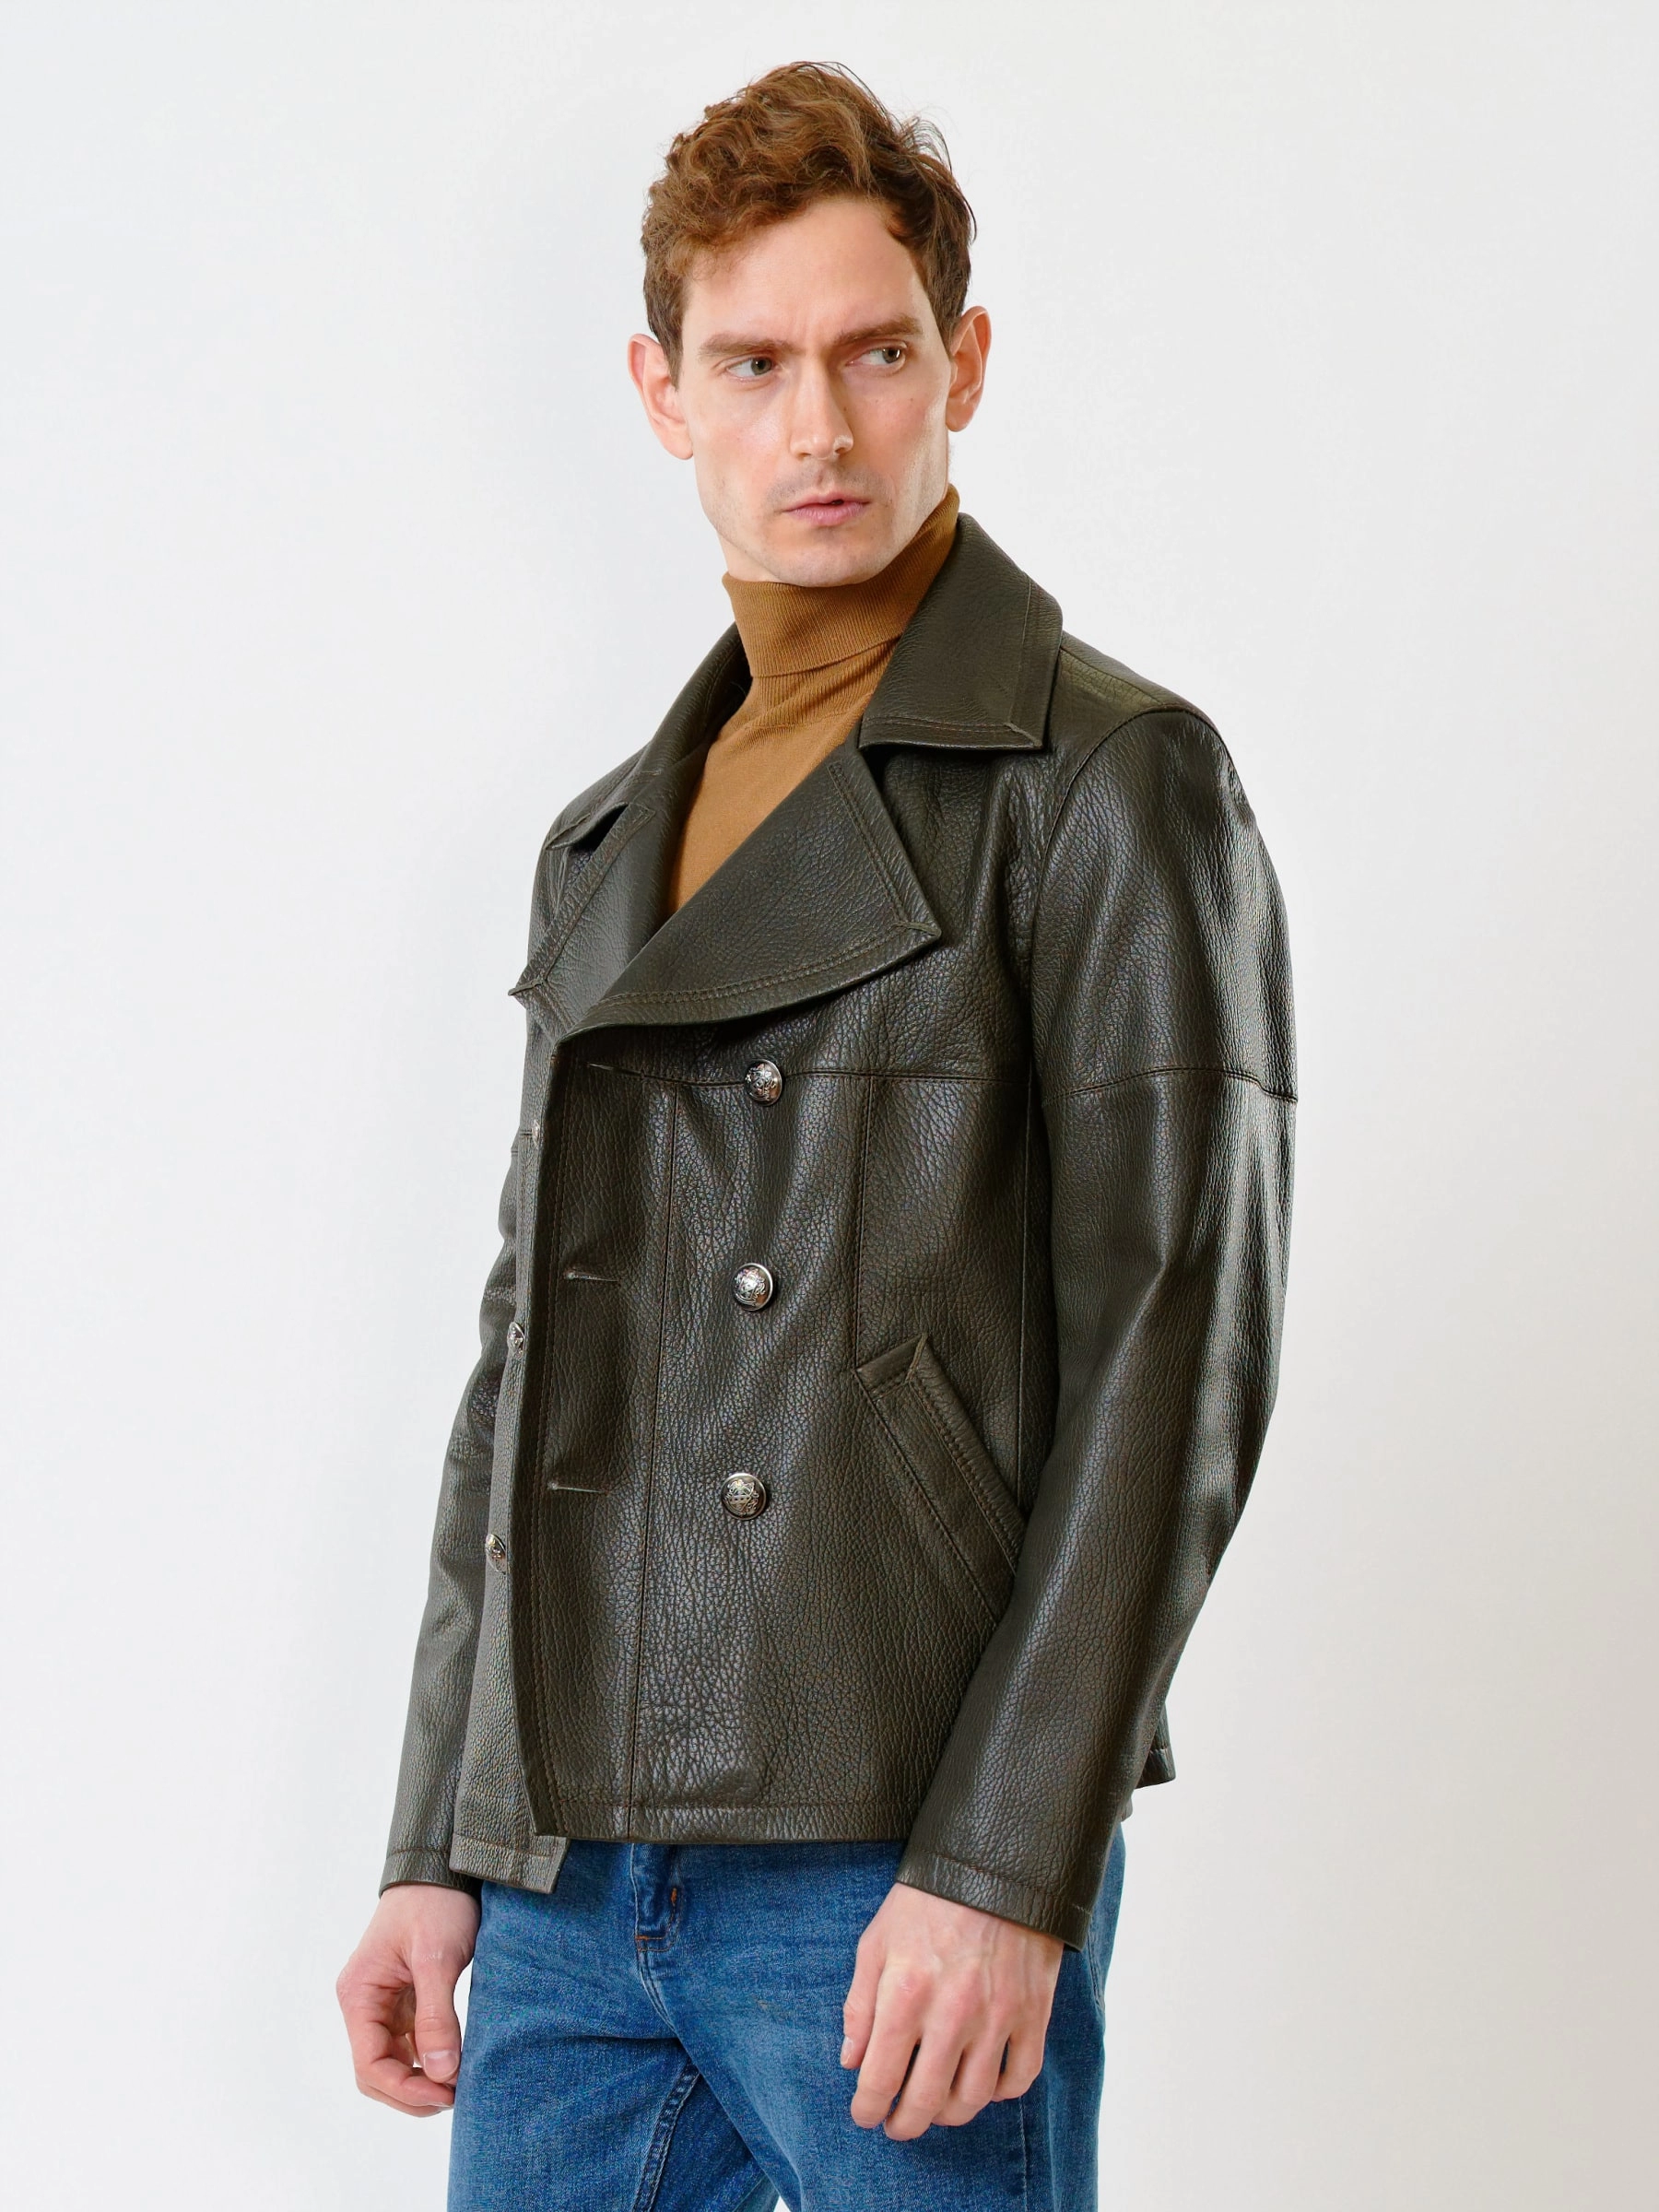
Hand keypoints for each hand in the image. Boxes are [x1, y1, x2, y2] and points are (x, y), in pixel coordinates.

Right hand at [336, 1881, 479, 2114]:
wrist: (445, 1865)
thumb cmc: (436, 1903)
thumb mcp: (438, 1958)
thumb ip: (437, 2017)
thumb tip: (442, 2075)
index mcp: (359, 1994)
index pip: (369, 2065)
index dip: (404, 2088)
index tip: (445, 2093)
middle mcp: (364, 2003)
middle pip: (377, 2072)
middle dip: (411, 2091)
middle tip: (455, 2097)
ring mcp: (383, 2003)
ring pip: (393, 2062)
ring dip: (420, 2080)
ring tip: (458, 2085)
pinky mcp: (405, 1999)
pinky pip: (409, 2043)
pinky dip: (428, 2060)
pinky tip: (455, 2063)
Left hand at [840, 1880, 1063, 2138]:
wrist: (994, 1864)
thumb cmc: (928, 1901)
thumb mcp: (877, 1941)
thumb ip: (860, 2004)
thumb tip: (851, 2061)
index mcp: (905, 1994)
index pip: (879, 2080)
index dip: (867, 2109)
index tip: (865, 2114)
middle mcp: (951, 2014)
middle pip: (926, 2102)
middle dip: (904, 2124)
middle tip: (897, 2124)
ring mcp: (997, 2017)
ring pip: (973, 2100)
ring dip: (949, 2114)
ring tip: (935, 2106)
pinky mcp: (1032, 2013)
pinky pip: (1019, 2078)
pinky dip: (1000, 2092)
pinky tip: (982, 2082)